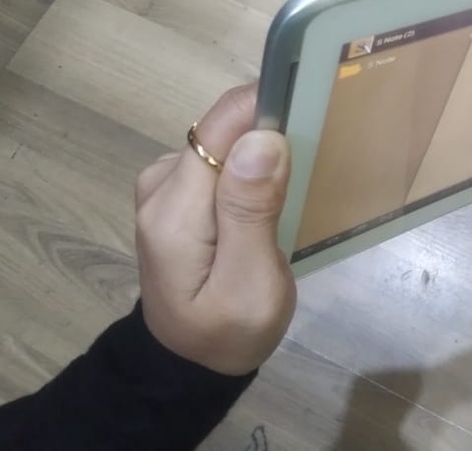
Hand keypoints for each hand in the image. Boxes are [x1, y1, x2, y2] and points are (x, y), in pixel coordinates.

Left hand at [134, 83, 296, 374]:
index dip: (266, 109)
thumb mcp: (250, 285)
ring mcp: (163, 184)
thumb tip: (262, 139)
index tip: (311, 116)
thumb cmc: (228, 331)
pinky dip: (249, 165)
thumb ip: (252, 212)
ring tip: (293, 186)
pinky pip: (219, 156)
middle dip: (269, 135)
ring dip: (262, 150)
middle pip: (222, 128)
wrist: (189, 362)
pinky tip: (268, 194)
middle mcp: (159, 184)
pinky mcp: (176, 190)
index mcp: (174, 209)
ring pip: (224, 139)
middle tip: (309, 169)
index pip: (220, 126)